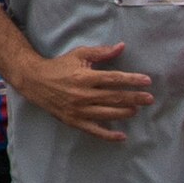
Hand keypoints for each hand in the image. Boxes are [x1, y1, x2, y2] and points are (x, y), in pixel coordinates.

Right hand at [13, 42, 153, 142]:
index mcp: (85, 77)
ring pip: (107, 114)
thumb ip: (101, 52)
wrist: (34, 81)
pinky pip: (93, 130)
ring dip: (124, 112)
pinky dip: (108, 135)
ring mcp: (78, 110)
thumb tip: (122, 46)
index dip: (132, 80)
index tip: (147, 81)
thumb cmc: (59, 66)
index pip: (114, 79)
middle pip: (114, 97)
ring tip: (136, 110)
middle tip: (149, 99)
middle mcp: (83, 94)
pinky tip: (121, 136)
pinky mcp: (73, 120)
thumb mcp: (79, 54)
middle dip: (135, 98)